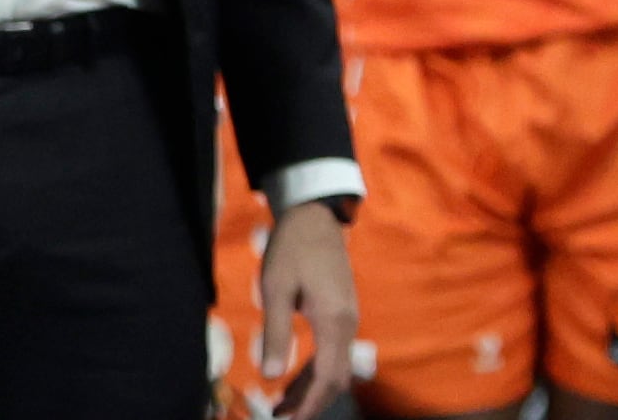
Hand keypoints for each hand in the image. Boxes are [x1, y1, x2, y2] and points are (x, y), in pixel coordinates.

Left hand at [256, 200, 357, 419]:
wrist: (315, 217)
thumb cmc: (291, 248)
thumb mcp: (276, 288)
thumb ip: (275, 332)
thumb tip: (269, 375)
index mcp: (334, 322)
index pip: (326, 378)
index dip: (308, 404)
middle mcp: (348, 326)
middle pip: (335, 379)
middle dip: (310, 403)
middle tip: (280, 417)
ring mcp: (348, 320)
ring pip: (334, 368)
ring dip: (310, 390)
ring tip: (281, 406)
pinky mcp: (342, 314)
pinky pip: (332, 353)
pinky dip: (314, 371)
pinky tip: (292, 378)